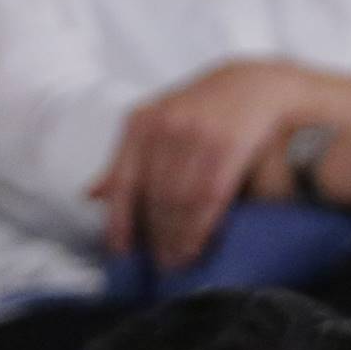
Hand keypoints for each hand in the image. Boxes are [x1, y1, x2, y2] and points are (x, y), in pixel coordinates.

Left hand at [93, 60, 304, 272]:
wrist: (257, 84)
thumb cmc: (203, 110)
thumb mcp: (159, 123)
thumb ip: (128, 159)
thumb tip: (92, 194)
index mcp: (141, 122)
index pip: (122, 183)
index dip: (118, 223)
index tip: (120, 252)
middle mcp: (165, 126)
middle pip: (152, 197)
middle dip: (153, 237)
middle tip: (157, 265)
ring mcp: (197, 134)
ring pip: (178, 201)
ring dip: (174, 239)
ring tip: (175, 262)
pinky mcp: (228, 145)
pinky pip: (207, 199)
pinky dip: (198, 230)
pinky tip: (194, 247)